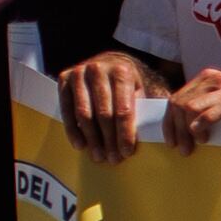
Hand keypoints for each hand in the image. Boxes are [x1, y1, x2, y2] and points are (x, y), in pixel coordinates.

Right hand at [56, 48, 148, 162]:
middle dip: (109, 140)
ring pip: (84, 113)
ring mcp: (80, 73)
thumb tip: (156, 133)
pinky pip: (66, 109)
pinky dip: (73, 129)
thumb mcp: (142, 88)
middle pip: (104, 114)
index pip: (124, 110)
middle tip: (113, 159)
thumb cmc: (128, 82)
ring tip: (98, 156)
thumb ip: (148, 107)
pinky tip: (80, 145)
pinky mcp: (64, 78)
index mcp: (122, 71)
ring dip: (92, 138)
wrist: (108, 61)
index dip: (125, 134)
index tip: (127, 152)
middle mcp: (99, 69)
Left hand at [159, 69, 220, 153]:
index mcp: (208, 77)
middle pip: (181, 104)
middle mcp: (214, 79)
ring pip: (191, 108)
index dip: (170, 122)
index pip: (177, 98)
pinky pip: (212, 112)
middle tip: (182, 149)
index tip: (171, 141)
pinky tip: (202, 136)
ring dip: (187, 131)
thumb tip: (179, 121)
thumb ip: (204, 101)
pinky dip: (202, 125)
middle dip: (177, 129)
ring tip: (193, 145)